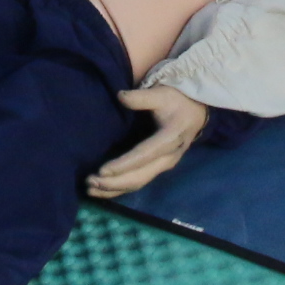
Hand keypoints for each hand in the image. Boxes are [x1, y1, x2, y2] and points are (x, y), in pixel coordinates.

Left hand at [85, 86, 208, 197]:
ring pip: (138, 183)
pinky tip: (103, 190)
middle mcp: (167, 158)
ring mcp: (163, 166)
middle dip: (114, 183)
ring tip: (91, 189)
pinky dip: (120, 188)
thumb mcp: (161, 94)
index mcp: (169, 140)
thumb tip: (120, 97)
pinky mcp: (157, 169)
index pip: (143, 156)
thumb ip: (141, 97)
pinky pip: (138, 182)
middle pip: (139, 176)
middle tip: (89, 182)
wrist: (195, 112)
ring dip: (114, 189)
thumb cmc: (176, 101)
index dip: (123, 165)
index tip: (102, 170)